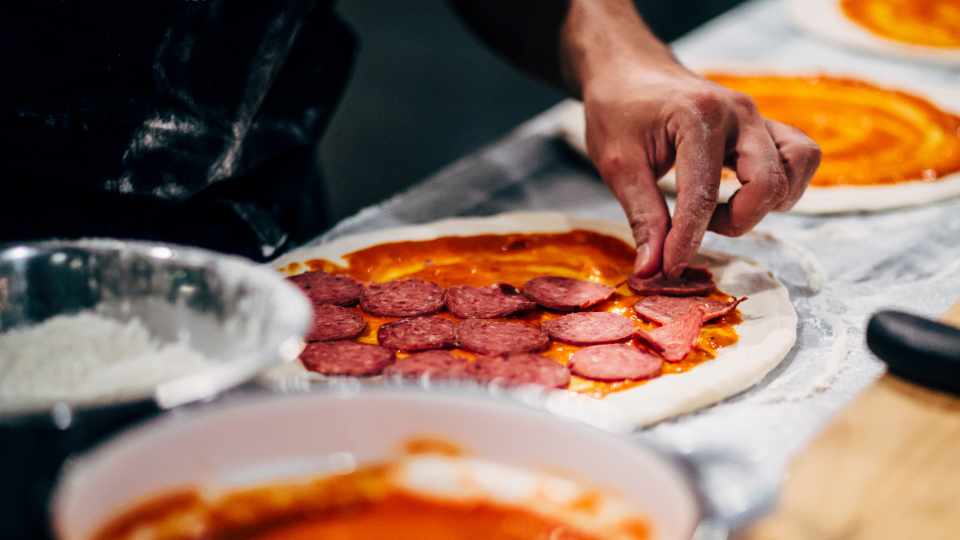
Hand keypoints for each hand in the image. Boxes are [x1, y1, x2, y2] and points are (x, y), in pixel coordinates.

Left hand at [583, 66, 820, 277]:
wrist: (630, 72)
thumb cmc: (619, 111)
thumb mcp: (617, 165)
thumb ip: (643, 218)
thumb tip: (652, 271)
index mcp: (697, 116)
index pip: (703, 193)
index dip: (687, 239)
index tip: (668, 268)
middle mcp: (739, 113)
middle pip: (768, 183)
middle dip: (736, 222)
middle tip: (695, 227)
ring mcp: (758, 116)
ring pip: (798, 165)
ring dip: (768, 202)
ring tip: (723, 208)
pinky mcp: (765, 126)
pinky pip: (800, 156)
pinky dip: (782, 184)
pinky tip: (742, 195)